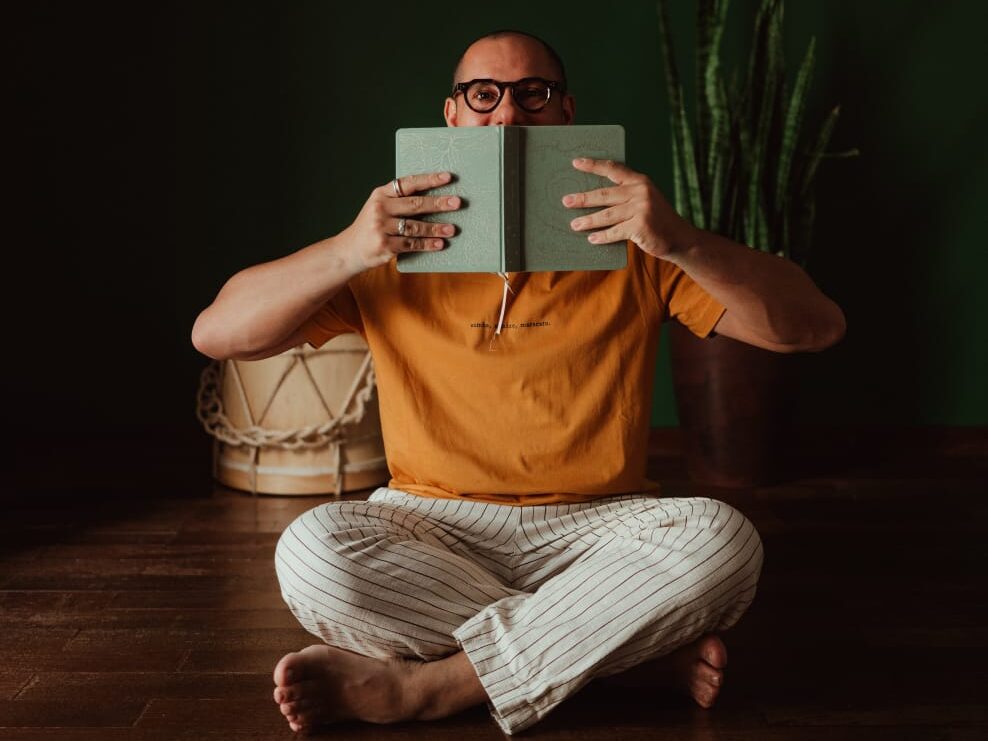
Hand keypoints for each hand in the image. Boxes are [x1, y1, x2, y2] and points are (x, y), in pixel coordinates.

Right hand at [344, 172, 461, 270]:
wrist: (350, 249)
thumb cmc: (372, 226)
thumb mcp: (379, 207)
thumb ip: (399, 201)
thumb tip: (435, 198)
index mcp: (381, 194)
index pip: (408, 183)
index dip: (429, 180)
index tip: (447, 177)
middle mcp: (380, 208)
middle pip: (415, 204)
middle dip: (438, 203)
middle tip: (457, 202)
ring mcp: (381, 227)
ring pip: (415, 226)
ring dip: (436, 228)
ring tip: (452, 229)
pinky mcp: (385, 246)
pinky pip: (412, 244)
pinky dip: (427, 244)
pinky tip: (440, 244)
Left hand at [562, 158, 695, 260]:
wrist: (680, 238)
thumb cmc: (657, 220)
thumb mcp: (645, 200)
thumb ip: (626, 196)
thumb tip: (594, 200)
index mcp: (640, 181)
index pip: (613, 168)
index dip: (593, 165)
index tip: (575, 163)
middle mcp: (641, 191)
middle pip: (604, 194)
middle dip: (583, 198)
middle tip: (566, 201)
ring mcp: (641, 208)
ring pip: (607, 215)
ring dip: (588, 220)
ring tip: (574, 225)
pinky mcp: (640, 226)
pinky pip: (615, 232)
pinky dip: (602, 237)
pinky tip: (591, 239)